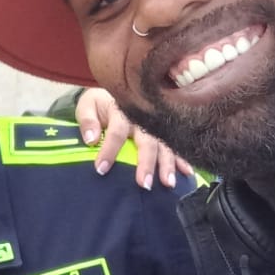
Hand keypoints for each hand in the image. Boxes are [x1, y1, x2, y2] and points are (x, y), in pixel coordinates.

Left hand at [74, 89, 192, 189]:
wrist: (116, 90)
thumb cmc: (99, 105)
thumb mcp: (87, 106)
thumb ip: (87, 122)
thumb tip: (90, 139)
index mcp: (121, 111)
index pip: (117, 132)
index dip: (109, 150)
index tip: (101, 170)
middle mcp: (142, 119)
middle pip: (147, 141)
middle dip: (146, 163)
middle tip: (144, 183)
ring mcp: (156, 126)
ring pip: (165, 145)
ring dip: (168, 164)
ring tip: (168, 183)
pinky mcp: (164, 132)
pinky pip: (175, 146)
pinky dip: (182, 160)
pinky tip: (187, 173)